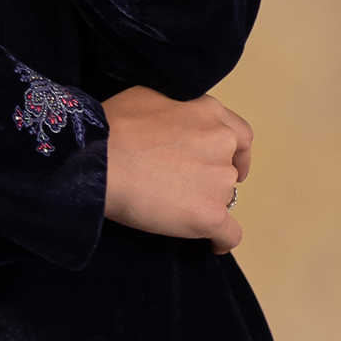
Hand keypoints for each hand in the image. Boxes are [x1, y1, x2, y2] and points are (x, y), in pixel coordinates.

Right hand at [101, 87, 252, 252]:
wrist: (100, 162)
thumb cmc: (112, 128)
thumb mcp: (149, 97)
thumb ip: (177, 109)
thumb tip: (174, 124)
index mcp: (209, 114)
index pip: (240, 137)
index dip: (236, 154)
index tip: (230, 165)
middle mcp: (221, 143)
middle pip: (227, 170)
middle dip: (210, 179)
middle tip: (182, 187)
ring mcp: (219, 181)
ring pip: (224, 199)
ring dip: (206, 203)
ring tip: (175, 209)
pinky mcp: (210, 215)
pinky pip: (230, 234)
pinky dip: (221, 239)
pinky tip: (212, 243)